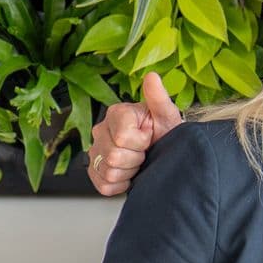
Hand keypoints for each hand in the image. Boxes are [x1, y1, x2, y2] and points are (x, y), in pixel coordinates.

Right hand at [88, 71, 181, 195]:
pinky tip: (130, 173)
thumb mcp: (167, 115)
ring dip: (130, 172)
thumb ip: (159, 98)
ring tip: (138, 161)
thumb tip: (152, 77)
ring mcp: (95, 152)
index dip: (141, 142)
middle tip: (145, 152)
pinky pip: (104, 185)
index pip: (122, 137)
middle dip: (136, 158)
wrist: (164, 152)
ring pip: (109, 172)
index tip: (149, 137)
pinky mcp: (94, 171)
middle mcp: (100, 131)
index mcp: (116, 113)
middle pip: (114, 156)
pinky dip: (121, 184)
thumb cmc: (165, 132)